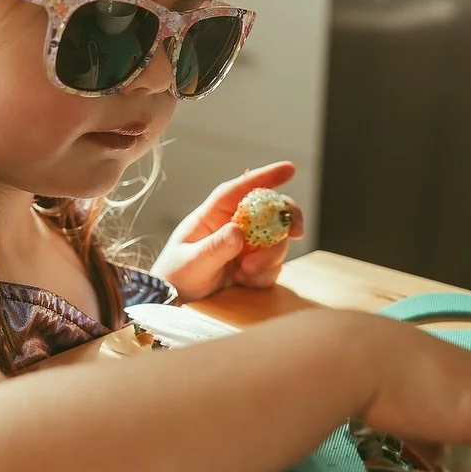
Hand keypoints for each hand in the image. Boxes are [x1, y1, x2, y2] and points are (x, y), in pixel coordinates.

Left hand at [152, 161, 304, 301]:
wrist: (174, 303)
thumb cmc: (175, 275)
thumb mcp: (191, 262)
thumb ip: (214, 248)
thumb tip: (238, 231)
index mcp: (215, 215)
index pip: (242, 189)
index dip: (266, 176)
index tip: (290, 169)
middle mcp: (234, 226)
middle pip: (271, 211)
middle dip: (288, 219)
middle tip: (296, 232)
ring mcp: (246, 247)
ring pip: (277, 241)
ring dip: (271, 256)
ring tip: (246, 272)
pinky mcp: (253, 267)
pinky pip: (273, 267)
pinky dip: (265, 275)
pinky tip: (244, 281)